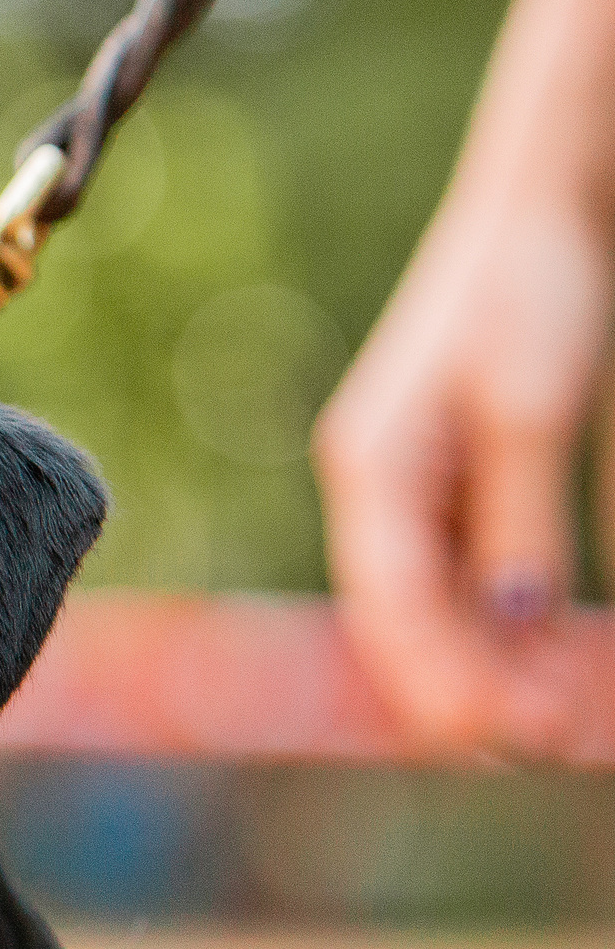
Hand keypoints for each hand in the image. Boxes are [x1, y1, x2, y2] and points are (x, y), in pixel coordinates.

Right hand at [312, 191, 612, 756]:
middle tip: (562, 746)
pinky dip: (522, 627)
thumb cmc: (532, 286)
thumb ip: (519, 521)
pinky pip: (479, 578)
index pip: (391, 607)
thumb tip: (513, 625)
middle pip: (411, 624)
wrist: (546, 202)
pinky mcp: (465, 481)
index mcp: (372, 469)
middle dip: (480, 691)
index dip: (447, 682)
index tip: (516, 738)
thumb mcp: (532, 407)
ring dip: (505, 668)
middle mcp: (381, 489)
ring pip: (446, 611)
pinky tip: (570, 659)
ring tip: (576, 720)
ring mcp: (418, 488)